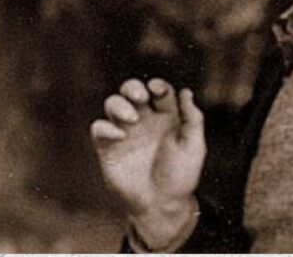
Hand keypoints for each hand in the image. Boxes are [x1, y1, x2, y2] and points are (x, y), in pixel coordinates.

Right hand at [91, 78, 205, 247]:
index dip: (158, 86)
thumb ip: (193, 119)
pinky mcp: (108, 148)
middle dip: (132, 87)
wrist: (162, 206)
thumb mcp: (194, 147)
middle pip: (131, 91)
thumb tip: (186, 91)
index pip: (160, 91)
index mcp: (166, 116)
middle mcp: (144, 120)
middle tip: (141, 96)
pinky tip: (119, 135)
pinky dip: (105, 126)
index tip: (158, 91)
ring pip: (113, 105)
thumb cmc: (180, 177)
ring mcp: (125, 132)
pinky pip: (99, 128)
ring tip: (131, 118)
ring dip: (119, 104)